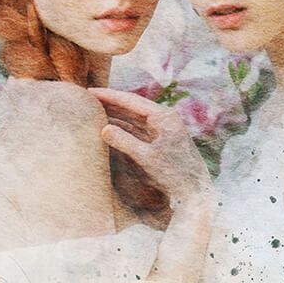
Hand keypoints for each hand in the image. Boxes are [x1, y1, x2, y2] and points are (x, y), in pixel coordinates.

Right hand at [89, 88, 211, 208]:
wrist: (195, 191)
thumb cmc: (174, 175)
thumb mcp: (147, 158)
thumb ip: (124, 142)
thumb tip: (104, 129)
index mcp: (164, 117)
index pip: (131, 101)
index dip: (109, 95)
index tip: (90, 91)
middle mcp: (164, 118)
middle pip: (132, 106)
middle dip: (110, 102)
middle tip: (87, 98)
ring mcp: (162, 129)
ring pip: (133, 117)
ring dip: (114, 113)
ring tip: (93, 109)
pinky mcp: (160, 139)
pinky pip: (137, 128)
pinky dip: (121, 126)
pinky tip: (108, 126)